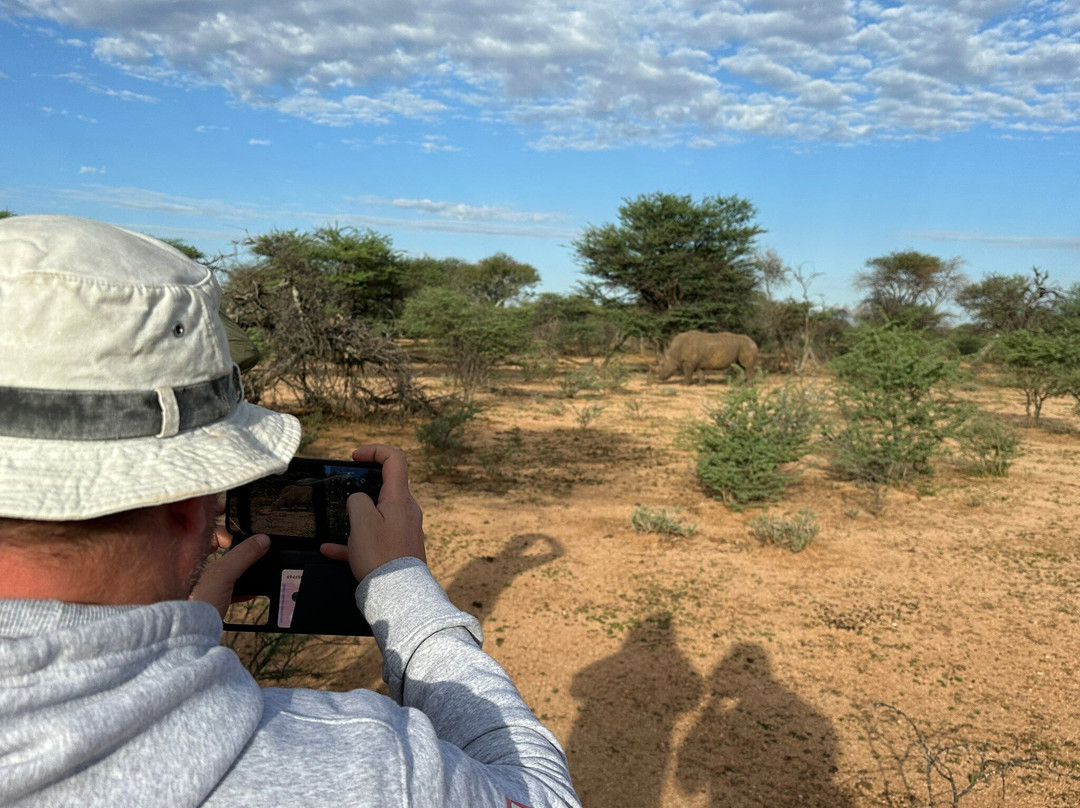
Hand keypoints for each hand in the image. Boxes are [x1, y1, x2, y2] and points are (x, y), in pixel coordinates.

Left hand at [190, 529, 269, 618]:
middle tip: (251, 553)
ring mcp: (200, 586)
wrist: (188, 636)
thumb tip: (263, 540)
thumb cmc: (196, 605)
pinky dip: (239, 588)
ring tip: (254, 572)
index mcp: (190, 557)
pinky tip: (249, 593)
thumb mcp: (222, 575)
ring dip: (241, 571)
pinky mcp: (208, 600)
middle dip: (239, 552)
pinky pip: (227, 588)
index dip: (227, 532)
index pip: (210, 534)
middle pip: (221, 552)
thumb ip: (243, 554)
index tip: (242, 537)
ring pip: (225, 571)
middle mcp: (194, 570)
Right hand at [320, 444, 426, 580]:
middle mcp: (406, 511)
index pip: (395, 459)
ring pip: (377, 514)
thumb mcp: (361, 521)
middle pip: (386, 487)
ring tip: (338, 526)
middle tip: (344, 496)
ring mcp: (404, 529)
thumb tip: (358, 499)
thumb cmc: (381, 555)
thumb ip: (357, 501)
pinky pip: (375, 537)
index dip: (375, 451)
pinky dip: (355, 540)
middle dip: (362, 489)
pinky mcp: (399, 547)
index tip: (355, 458)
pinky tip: (331, 550)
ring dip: (356, 518)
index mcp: (399, 499)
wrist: (398, 593)